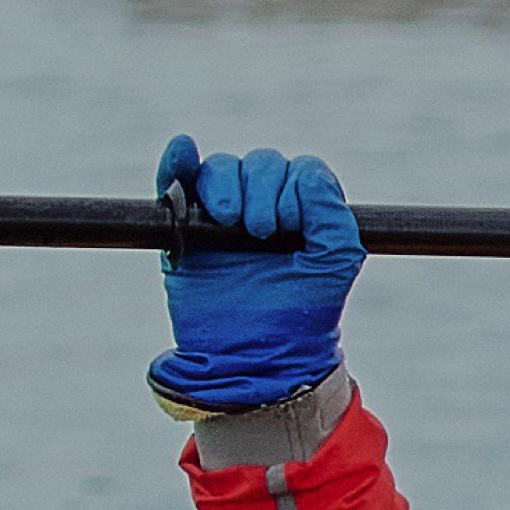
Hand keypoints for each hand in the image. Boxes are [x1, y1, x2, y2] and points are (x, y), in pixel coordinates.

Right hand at [150, 137, 358, 411]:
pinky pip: (175, 182)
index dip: (294, 189)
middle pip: (259, 164)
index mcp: (303, 214)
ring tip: (229, 221)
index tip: (289, 228)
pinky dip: (177, 162)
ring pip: (221, 169)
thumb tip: (307, 173)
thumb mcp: (334, 263)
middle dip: (261, 189)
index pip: (299, 171)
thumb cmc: (299, 316)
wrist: (252, 357)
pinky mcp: (184, 231)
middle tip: (261, 232)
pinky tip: (183, 151)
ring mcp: (222, 218)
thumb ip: (331, 214)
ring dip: (225, 184)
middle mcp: (263, 209)